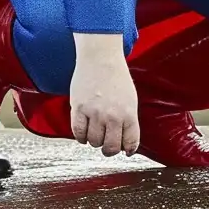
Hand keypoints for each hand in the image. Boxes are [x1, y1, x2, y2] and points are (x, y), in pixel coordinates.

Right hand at [69, 35, 140, 156]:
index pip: (130, 143)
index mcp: (129, 114)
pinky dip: (81, 137)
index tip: (124, 151)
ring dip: (94, 141)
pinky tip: (84, 133)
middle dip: (109, 150)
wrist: (100, 58)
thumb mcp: (130, 100)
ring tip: (95, 132)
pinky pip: (78, 133)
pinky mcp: (79, 109)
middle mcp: (112, 116)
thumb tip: (126, 144)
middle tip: (106, 146)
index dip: (127, 150)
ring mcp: (95, 113)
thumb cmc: (116, 77)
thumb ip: (129, 121)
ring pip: (94, 142)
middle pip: (110, 147)